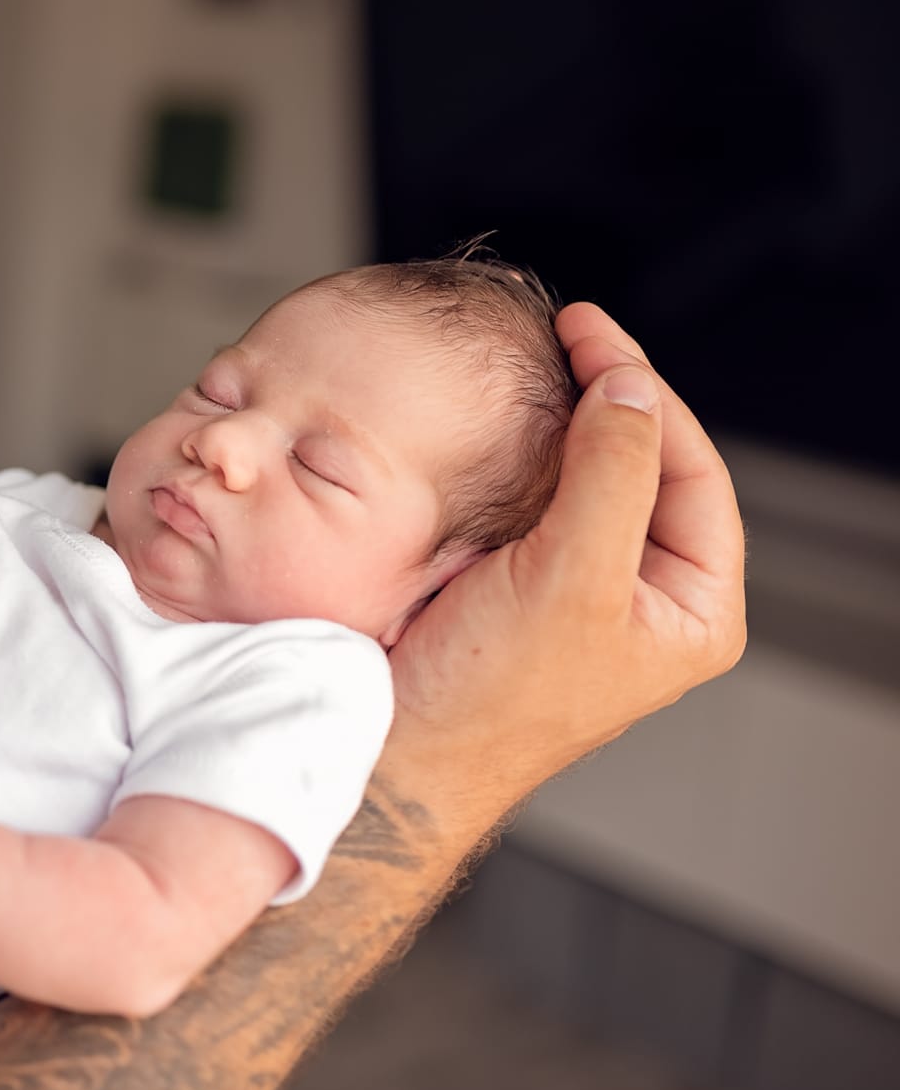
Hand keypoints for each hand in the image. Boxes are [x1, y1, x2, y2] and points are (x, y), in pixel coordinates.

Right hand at [388, 302, 746, 815]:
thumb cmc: (488, 700)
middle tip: (564, 334)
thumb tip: (629, 387)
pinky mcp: (515, 584)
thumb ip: (613, 476)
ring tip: (531, 366)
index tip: (590, 334)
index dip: (647, 392)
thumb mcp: (571, 580)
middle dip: (607, 397)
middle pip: (646, 465)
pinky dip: (517, 454)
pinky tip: (492, 423)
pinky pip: (532, 500)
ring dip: (560, 419)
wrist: (394, 756)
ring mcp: (577, 590)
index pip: (695, 471)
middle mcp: (643, 599)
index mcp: (691, 610)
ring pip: (586, 477)